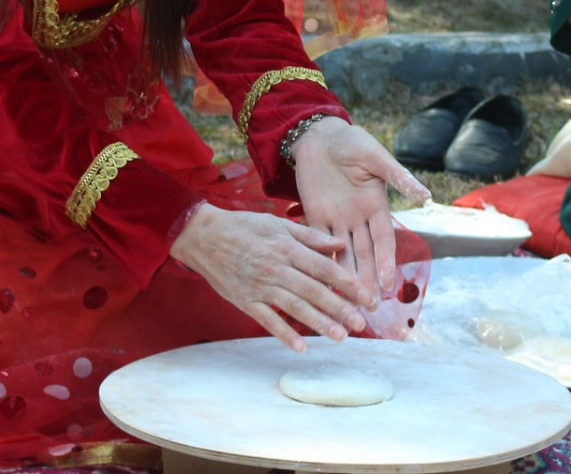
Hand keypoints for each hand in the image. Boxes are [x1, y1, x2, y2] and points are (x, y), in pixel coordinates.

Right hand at [168, 203, 372, 351]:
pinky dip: (284, 334)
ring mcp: (260, 287)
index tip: (366, 296)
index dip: (347, 283)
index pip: (324, 268)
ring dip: (319, 323)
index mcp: (288, 248)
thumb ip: (310, 236)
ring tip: (340, 337)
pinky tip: (300, 347)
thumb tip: (340, 245)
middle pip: (314, 292)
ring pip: (295, 308)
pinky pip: (268, 320)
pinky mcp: (245, 301)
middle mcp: (277, 268)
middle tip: (360, 324)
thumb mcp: (278, 224)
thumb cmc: (244, 227)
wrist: (204, 237)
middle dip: (340, 309)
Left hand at [291, 117, 428, 303]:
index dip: (385, 262)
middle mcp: (358, 218)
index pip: (382, 240)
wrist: (320, 136)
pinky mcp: (315, 217)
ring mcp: (336, 220)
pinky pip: (318, 243)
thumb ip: (397, 176)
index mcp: (376, 205)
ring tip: (349, 304)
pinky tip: (321, 283)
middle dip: (367, 280)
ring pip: (343, 255)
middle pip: (364, 255)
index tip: (387, 284)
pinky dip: (321, 262)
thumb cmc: (352, 142)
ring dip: (346, 279)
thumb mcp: (376, 157)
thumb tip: (426, 196)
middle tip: (370, 307)